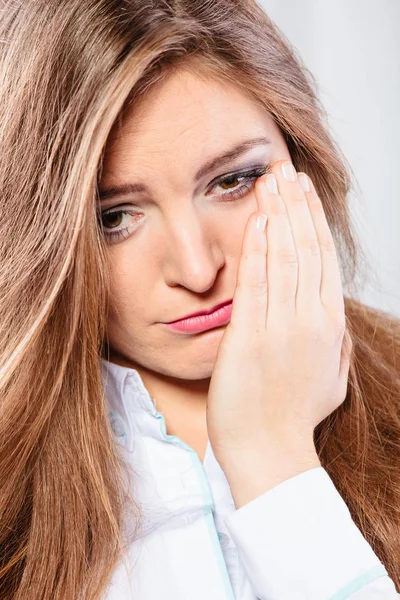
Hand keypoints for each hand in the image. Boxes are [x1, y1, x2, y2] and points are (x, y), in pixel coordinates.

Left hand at [207, 159, 352, 481]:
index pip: (323, 260)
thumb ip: (334, 346)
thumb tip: (333, 321)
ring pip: (285, 258)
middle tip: (285, 168)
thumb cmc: (295, 420)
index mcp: (329, 327)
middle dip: (296, 205)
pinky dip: (257, 247)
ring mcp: (282, 328)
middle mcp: (310, 320)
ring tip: (271, 180)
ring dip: (278, 214)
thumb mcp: (330, 381)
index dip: (313, 221)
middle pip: (306, 249)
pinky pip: (257, 283)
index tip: (303, 192)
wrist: (269, 455)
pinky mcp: (250, 338)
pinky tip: (255, 219)